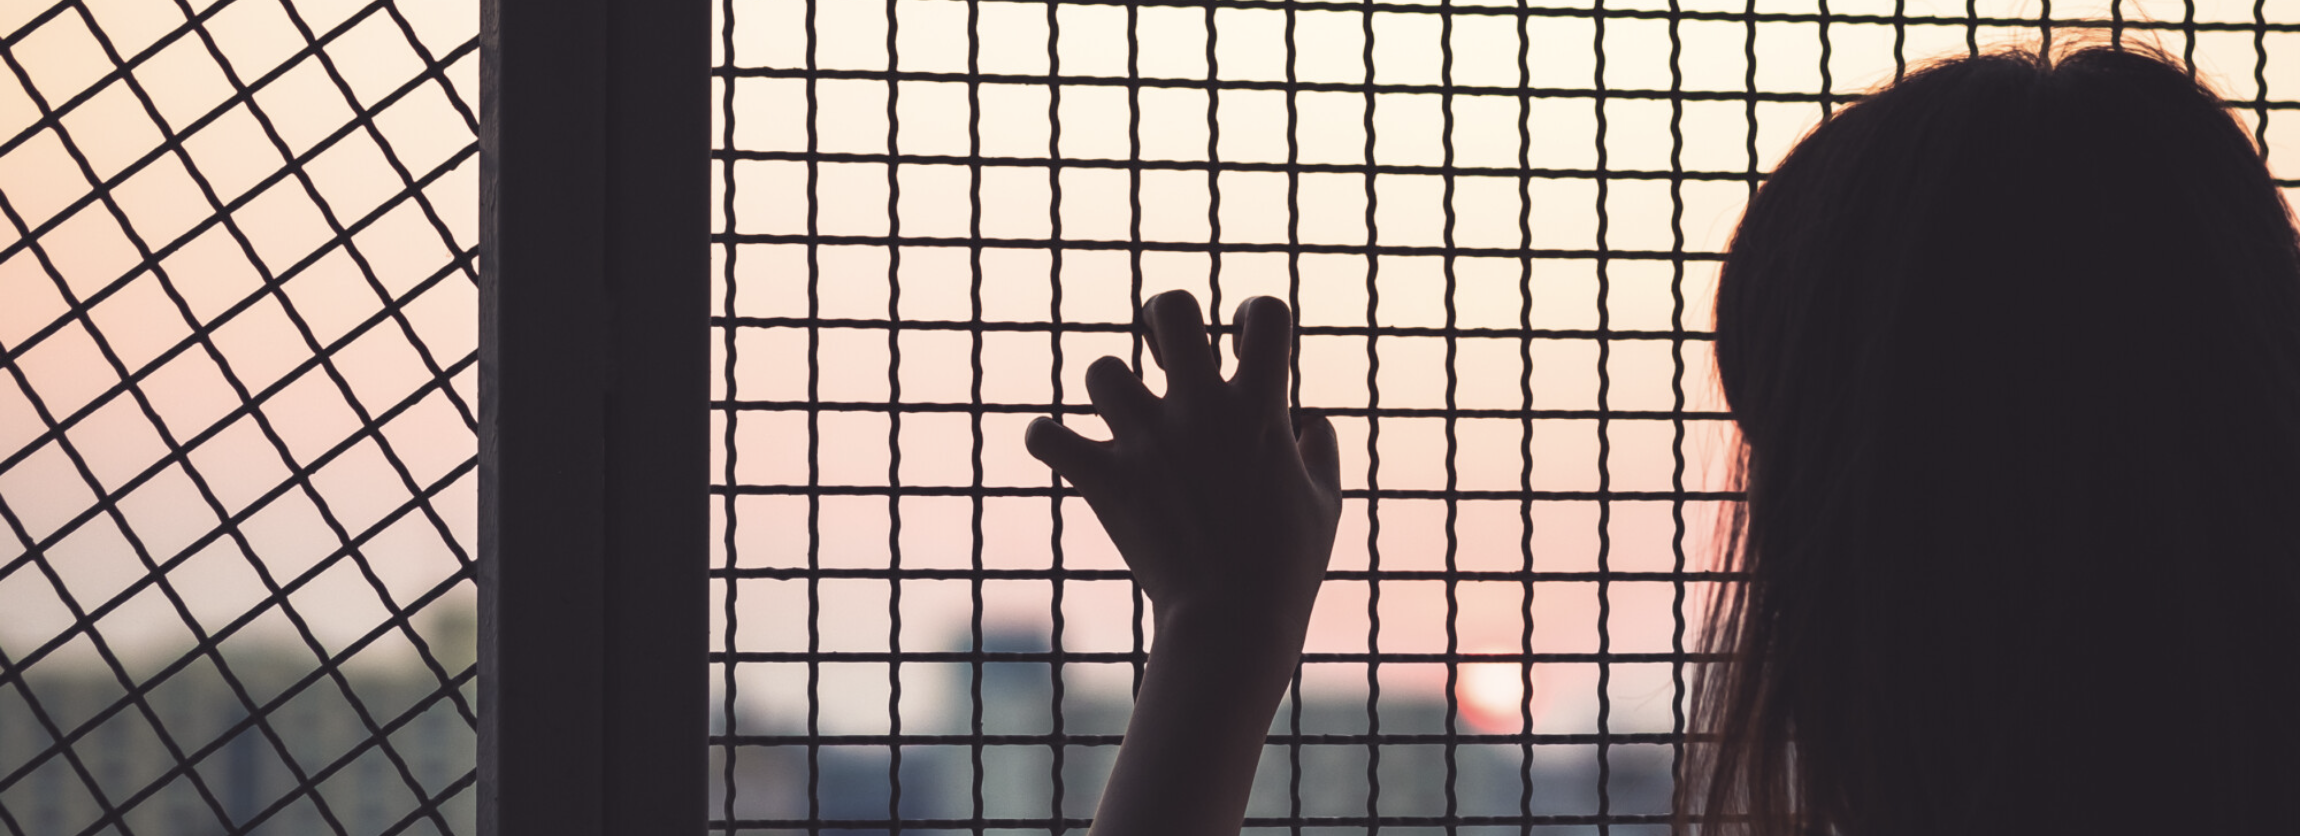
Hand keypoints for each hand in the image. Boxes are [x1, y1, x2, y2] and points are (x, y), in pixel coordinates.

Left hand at [1025, 291, 1342, 638]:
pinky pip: (1046, 436)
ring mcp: (1147, 441)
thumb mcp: (1326, 505)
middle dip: (1162, 316)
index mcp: (1261, 406)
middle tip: (1163, 347)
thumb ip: (1322, 454)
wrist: (1232, 623)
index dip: (1255, 316)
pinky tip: (1063, 448)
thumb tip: (1313, 424)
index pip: (1266, 313)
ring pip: (1102, 369)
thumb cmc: (1287, 568)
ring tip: (1124, 418)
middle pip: (1171, 307)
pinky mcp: (1105, 479)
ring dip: (1110, 387)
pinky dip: (1048, 439)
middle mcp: (1201, 410)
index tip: (1245, 348)